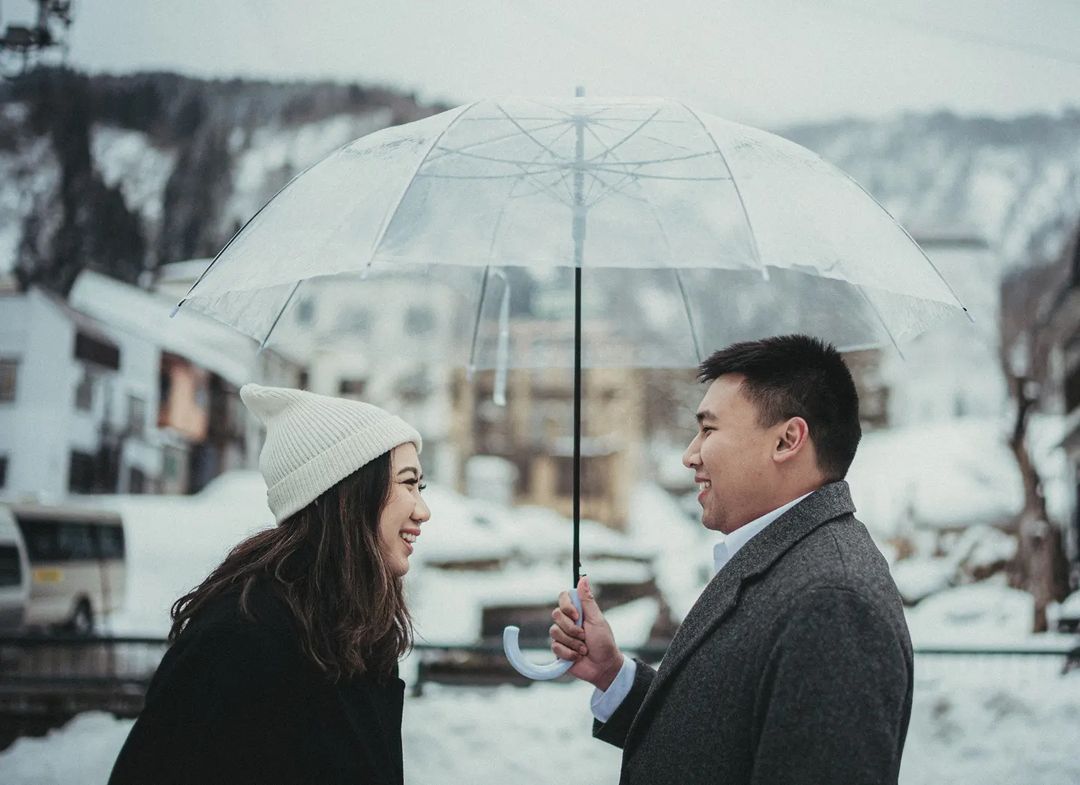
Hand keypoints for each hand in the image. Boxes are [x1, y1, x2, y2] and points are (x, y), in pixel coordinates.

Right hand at [549, 576, 623, 690]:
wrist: (604, 667)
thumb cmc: (604, 642)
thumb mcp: (597, 619)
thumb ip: (587, 600)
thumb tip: (583, 578)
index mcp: (578, 611)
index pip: (562, 597)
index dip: (566, 606)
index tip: (577, 616)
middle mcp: (567, 621)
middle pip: (556, 615)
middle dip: (572, 629)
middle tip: (585, 636)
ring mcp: (562, 636)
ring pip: (554, 632)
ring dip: (573, 643)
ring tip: (584, 649)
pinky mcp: (558, 650)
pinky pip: (555, 647)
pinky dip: (569, 653)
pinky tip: (577, 657)